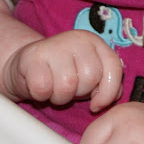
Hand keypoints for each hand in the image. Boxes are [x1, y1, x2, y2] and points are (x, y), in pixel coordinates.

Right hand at [2, 30, 122, 111]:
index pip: (114, 67)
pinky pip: (43, 88)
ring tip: (53, 87)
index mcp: (95, 42)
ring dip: (59, 97)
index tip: (95, 105)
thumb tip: (117, 95)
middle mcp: (77, 39)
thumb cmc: (62, 73)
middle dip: (79, 93)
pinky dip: (41, 95)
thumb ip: (106, 83)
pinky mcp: (33, 56)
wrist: (26, 65)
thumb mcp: (87, 75)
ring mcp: (55, 45)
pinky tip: (39, 87)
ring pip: (67, 85)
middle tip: (67, 88)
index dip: (108, 92)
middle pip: (90, 78)